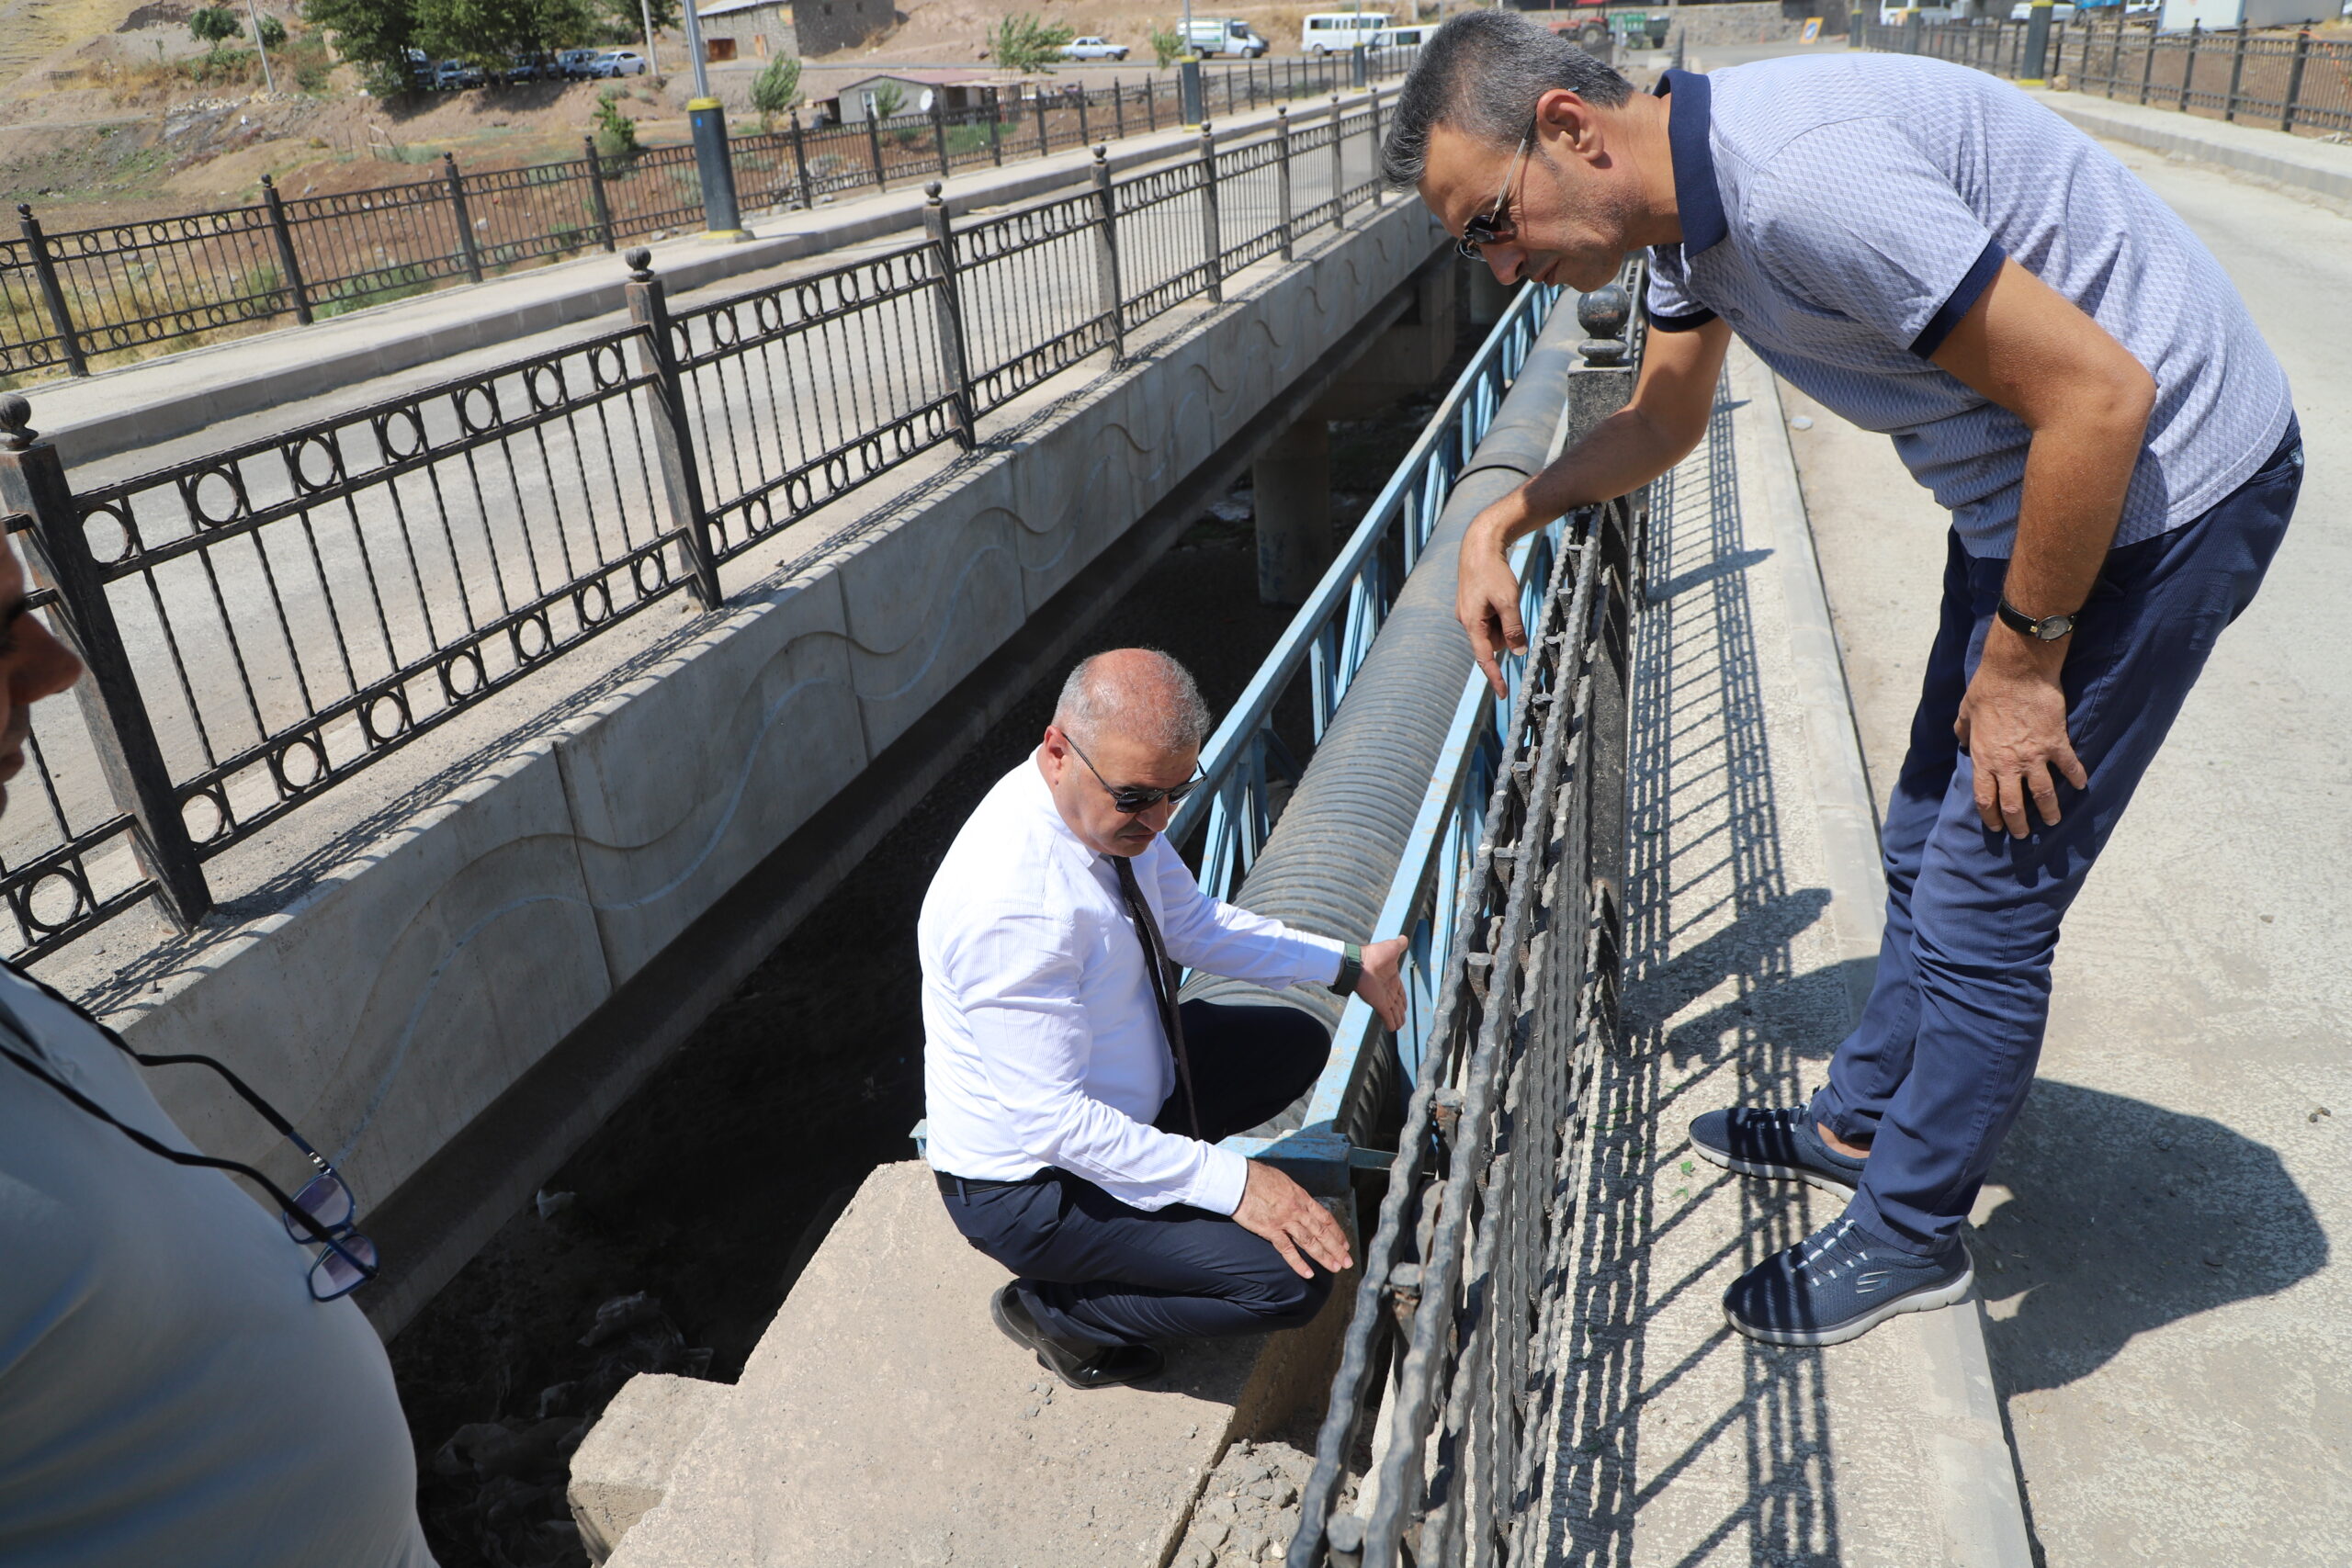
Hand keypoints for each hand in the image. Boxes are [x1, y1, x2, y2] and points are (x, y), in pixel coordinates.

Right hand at [1232, 1159, 1353, 1278]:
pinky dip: (1298, 1263)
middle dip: (1336, 1248)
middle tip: (1347, 1262)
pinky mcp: (1270, 1229)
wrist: (1240, 1179)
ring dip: (1324, 1256)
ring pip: (1309, 1242)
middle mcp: (1297, 1210)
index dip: (1337, 1232)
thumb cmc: (1258, 1177)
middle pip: (1321, 1232)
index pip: (1325, 1218)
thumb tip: (1299, 1202)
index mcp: (1302, 1197)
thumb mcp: (1283, 1182)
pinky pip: (1287, 1249)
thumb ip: (1294, 1195)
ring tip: (1335, 1268)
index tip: (1345, 1244)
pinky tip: (1308, 1273)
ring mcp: (1285, 1220)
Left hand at [1354, 935, 1408, 1030]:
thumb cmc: (1374, 955)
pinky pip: (1387, 1016)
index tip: (1405, 1006)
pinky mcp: (1378, 1004)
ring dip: (1397, 1019)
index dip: (1403, 999)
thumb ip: (1399, 944)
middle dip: (1400, 1012)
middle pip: (1397, 1004)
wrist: (1359, 963)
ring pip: (1393, 1012)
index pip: (1400, 992)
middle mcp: (1387, 989)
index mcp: (1392, 978)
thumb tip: (1404, 938)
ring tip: (1400, 1026)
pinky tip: (1393, 1029)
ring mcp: (1383, 997)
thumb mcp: (1391, 947)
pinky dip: (1391, 1023)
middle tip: (1403, 1019)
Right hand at [1456, 507, 1526, 697]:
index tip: (1502, 694)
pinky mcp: (1473, 604)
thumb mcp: (1508, 600)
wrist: (1479, 545)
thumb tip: (1517, 652)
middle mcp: (1466, 621)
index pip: (1484, 658)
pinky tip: (1500, 592)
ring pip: (1493, 629)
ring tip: (1505, 595)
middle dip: (1507, 633)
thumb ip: (1513, 628)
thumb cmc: (1492, 571)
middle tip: (1511, 606)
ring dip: (1504, 620)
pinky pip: (1491, 617)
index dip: (1494, 677)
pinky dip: (1500, 611)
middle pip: (1493, 642)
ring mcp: (1469, 612)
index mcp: (1471, 623)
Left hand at [1953, 632, 2087, 836]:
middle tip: (2024, 834)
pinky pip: (2070, 767)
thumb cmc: (1987, 689)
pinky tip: (2081, 786)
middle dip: (2019, 825)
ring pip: (2043, 794)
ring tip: (2053, 820)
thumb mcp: (1966, 712)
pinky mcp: (2056, 743)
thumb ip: (1963, 731)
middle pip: (2013, 805)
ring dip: (2049, 811)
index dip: (1991, 817)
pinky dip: (2077, 778)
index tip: (1997, 827)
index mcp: (1984, 759)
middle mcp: (2008, 764)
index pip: (1985, 799)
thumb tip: (1962, 740)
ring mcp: (2034, 756)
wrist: (2017, 672)